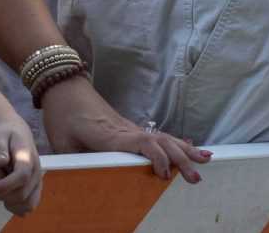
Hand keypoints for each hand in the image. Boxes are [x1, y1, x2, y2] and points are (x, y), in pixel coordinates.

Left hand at [0, 118, 43, 214]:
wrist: (15, 133)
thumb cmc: (4, 135)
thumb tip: (0, 161)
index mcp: (27, 156)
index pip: (22, 176)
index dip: (5, 185)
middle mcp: (36, 170)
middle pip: (23, 193)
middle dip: (3, 195)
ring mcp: (37, 180)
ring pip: (28, 203)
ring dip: (11, 203)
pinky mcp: (34, 187)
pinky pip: (30, 205)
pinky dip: (17, 207)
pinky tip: (5, 198)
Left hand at [38, 71, 210, 181]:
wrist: (66, 89)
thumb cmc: (62, 116)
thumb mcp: (62, 142)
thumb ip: (76, 161)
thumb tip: (84, 180)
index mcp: (111, 135)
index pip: (144, 145)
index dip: (158, 158)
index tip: (165, 175)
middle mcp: (126, 130)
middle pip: (162, 142)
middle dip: (182, 159)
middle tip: (197, 177)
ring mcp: (129, 127)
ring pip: (164, 137)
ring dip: (185, 150)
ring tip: (206, 159)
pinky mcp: (128, 127)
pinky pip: (157, 136)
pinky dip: (175, 143)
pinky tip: (187, 148)